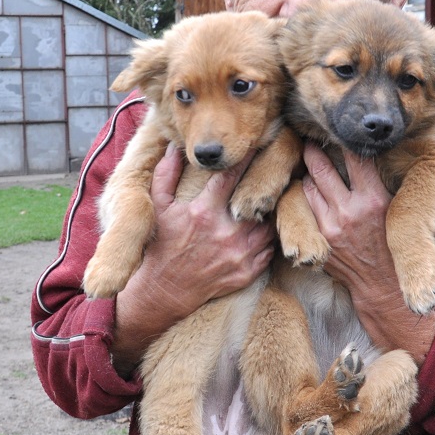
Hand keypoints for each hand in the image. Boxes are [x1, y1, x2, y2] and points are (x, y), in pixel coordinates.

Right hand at [110, 144, 275, 373]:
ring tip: (274, 201)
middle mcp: (226, 232)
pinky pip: (269, 250)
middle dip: (266, 188)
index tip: (256, 145)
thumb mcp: (158, 209)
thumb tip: (173, 147)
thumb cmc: (162, 246)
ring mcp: (239, 254)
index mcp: (205, 212)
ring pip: (269, 226)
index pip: (231, 177)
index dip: (246, 158)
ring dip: (271, 214)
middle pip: (259, 201)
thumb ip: (165, 176)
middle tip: (276, 173)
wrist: (165, 290)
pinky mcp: (246, 273)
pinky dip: (270, 238)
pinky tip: (268, 229)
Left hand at [302, 142, 434, 362]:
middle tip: (309, 138)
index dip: (344, 141)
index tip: (338, 130)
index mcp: (374, 200)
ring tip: (309, 161)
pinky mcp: (320, 239)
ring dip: (308, 174)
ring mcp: (330, 226)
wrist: (382, 284)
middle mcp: (350, 210)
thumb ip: (377, 184)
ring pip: (309, 187)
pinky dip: (306, 196)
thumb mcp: (394, 210)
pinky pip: (305, 208)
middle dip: (313, 150)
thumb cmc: (393, 243)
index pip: (355, 158)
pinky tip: (308, 188)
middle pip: (321, 168)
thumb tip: (368, 153)